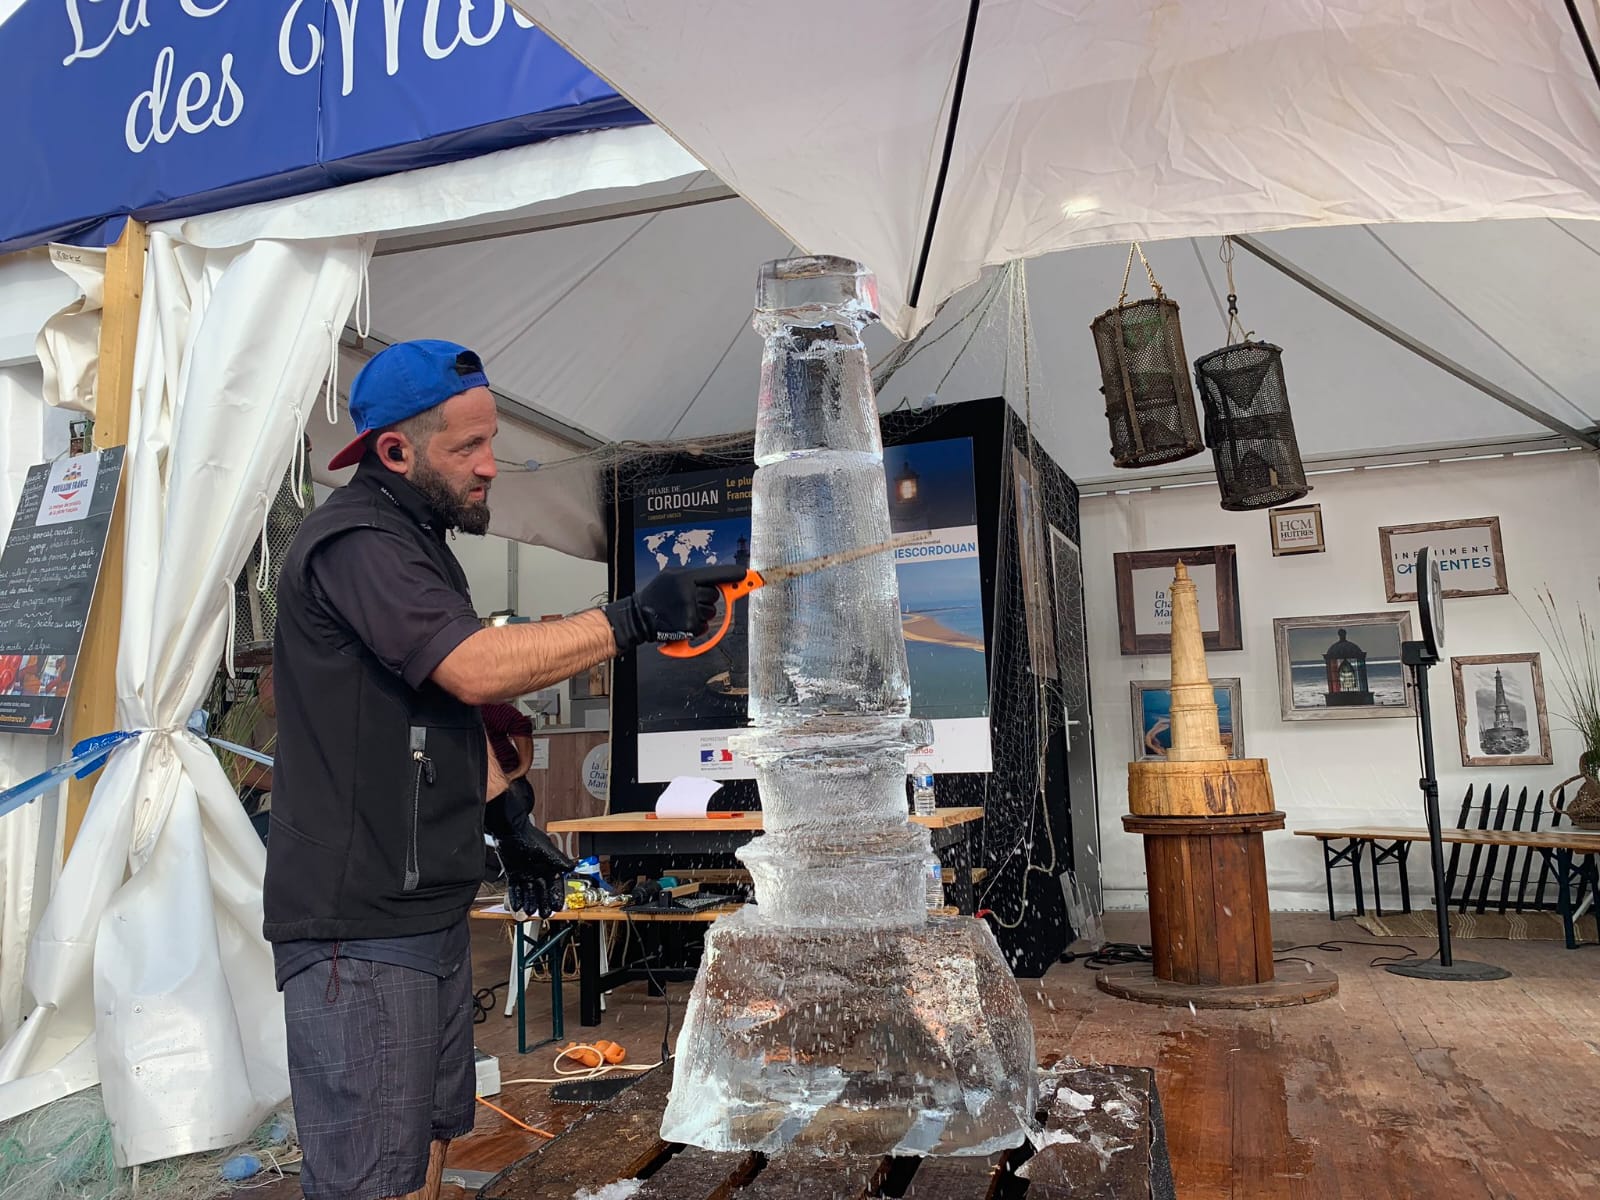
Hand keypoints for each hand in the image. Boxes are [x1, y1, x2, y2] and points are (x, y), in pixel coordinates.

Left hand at [489, 809, 573, 918]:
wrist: (509, 831)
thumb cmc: (528, 836)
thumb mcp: (546, 850)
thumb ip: (559, 860)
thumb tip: (573, 867)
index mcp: (549, 865)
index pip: (555, 884)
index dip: (556, 895)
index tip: (557, 907)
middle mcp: (538, 871)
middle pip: (542, 891)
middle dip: (543, 903)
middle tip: (544, 914)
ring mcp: (525, 873)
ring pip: (529, 892)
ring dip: (529, 902)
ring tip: (529, 912)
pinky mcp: (513, 874)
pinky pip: (515, 889)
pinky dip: (516, 898)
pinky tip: (517, 906)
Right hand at [602, 564, 748, 652]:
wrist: (639, 617)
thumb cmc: (656, 596)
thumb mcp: (670, 577)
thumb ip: (692, 577)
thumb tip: (717, 580)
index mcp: (684, 577)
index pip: (714, 574)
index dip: (731, 573)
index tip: (745, 574)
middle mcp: (688, 593)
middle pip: (715, 595)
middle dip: (708, 598)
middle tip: (690, 599)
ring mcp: (689, 610)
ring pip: (711, 612)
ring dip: (702, 613)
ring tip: (683, 611)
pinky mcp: (689, 626)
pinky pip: (704, 626)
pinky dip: (697, 627)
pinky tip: (683, 622)